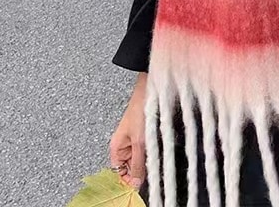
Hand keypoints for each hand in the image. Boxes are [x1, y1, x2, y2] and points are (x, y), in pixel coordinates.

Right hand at [110, 72, 147, 188]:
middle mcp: (125, 145)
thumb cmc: (141, 107)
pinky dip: (155, 152)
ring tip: (157, 159)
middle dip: (141, 172)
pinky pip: (149, 149)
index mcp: (117, 148)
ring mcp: (136, 139)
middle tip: (152, 174)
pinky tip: (161, 150)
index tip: (139, 189)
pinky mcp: (147, 133)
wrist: (152, 88)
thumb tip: (136, 184)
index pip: (119, 175)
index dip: (128, 183)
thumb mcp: (140, 141)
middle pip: (131, 168)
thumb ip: (138, 164)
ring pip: (142, 159)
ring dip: (150, 161)